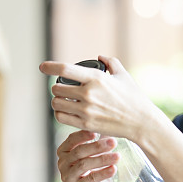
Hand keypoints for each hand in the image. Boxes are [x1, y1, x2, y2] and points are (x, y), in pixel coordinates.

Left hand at [40, 56, 161, 141]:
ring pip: (56, 104)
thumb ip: (110, 62)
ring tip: (62, 100)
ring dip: (57, 101)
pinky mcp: (85, 124)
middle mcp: (89, 93)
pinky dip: (60, 113)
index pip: (65, 69)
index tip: (42, 67)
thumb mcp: (123, 75)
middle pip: (57, 89)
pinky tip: (66, 111)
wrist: (140, 122)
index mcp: (96, 78)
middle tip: (61, 89)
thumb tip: (100, 57)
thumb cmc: (133, 97)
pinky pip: (61, 117)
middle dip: (57, 88)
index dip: (50, 66)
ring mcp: (86, 110)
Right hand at [56, 130, 119, 181]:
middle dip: (97, 146)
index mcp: (64, 151)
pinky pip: (90, 179)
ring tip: (117, 156)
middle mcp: (62, 163)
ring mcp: (67, 177)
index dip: (83, 135)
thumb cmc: (93, 168)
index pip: (71, 140)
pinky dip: (103, 173)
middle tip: (113, 142)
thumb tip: (110, 128)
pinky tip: (113, 169)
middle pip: (79, 152)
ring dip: (102, 159)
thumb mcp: (93, 153)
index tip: (96, 131)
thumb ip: (98, 140)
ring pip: (84, 165)